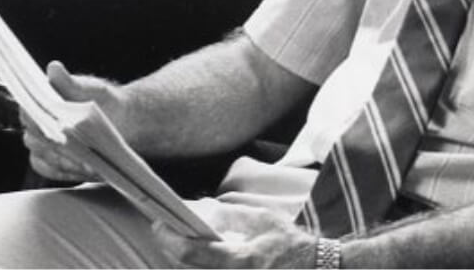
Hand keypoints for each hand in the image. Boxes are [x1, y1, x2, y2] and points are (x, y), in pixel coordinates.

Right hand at [21, 60, 121, 182]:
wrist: (123, 120)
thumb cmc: (103, 100)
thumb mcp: (91, 89)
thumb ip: (71, 82)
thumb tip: (54, 68)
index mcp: (41, 103)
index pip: (27, 111)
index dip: (35, 117)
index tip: (50, 120)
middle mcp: (39, 125)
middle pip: (33, 137)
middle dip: (51, 141)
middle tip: (69, 142)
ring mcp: (46, 146)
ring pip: (41, 155)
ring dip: (61, 158)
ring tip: (83, 158)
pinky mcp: (56, 163)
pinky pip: (50, 169)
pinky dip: (65, 170)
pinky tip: (84, 166)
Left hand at [152, 200, 317, 268]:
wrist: (315, 268)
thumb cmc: (291, 244)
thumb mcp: (265, 220)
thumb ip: (234, 214)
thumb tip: (205, 209)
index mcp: (240, 260)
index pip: (191, 252)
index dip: (169, 238)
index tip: (158, 223)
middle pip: (184, 268)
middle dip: (168, 247)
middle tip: (160, 229)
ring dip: (179, 259)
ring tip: (172, 240)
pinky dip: (196, 266)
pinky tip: (193, 255)